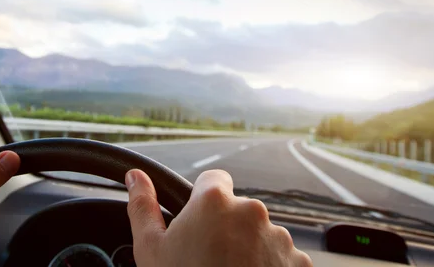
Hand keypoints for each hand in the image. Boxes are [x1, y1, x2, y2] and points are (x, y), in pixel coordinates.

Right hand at [125, 169, 311, 266]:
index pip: (214, 179)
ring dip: (248, 247)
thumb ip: (142, 206)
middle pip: (237, 208)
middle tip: (208, 257)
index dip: (203, 198)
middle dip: (226, 226)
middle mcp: (251, 211)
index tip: (198, 221)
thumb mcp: (151, 249)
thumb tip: (135, 177)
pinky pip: (281, 256)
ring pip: (260, 233)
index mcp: (214, 201)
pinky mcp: (298, 262)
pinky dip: (268, 266)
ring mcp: (279, 237)